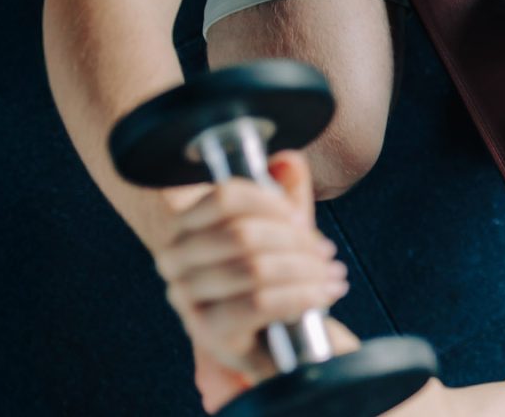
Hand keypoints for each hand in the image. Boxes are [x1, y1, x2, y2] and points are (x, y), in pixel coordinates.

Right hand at [155, 151, 357, 404]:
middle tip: (326, 253)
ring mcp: (187, 298)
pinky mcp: (208, 332)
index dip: (273, 203)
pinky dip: (301, 295)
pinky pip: (261, 302)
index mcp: (184, 227)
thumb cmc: (271, 282)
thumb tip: (288, 161)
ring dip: (305, 269)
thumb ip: (283, 196)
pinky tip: (322, 295)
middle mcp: (174, 261)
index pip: (225, 197)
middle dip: (296, 241)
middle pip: (244, 233)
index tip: (301, 219)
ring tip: (330, 275)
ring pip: (255, 267)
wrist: (274, 343)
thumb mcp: (279, 235)